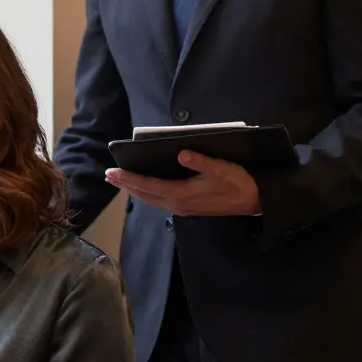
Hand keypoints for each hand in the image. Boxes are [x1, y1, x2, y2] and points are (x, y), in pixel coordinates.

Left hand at [106, 151, 260, 216]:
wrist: (253, 200)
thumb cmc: (237, 182)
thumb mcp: (221, 168)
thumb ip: (201, 161)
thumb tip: (182, 153)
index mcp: (181, 194)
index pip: (148, 185)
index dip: (129, 178)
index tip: (113, 172)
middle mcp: (177, 204)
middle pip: (144, 194)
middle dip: (125, 184)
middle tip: (108, 176)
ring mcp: (180, 208)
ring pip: (150, 199)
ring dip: (134, 190)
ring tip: (119, 181)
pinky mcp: (186, 208)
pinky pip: (158, 201)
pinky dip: (146, 193)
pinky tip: (142, 188)